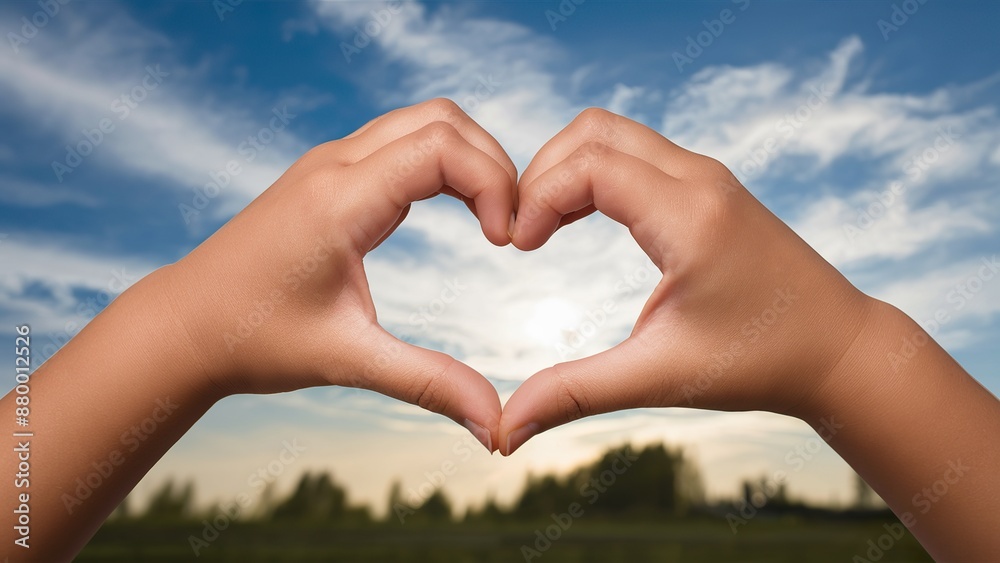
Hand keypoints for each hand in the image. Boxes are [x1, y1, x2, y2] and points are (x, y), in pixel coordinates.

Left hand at [163, 99, 516, 450]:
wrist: (184, 325)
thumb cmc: (254, 339)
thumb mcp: (348, 360)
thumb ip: (428, 383)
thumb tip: (495, 425)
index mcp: (340, 200)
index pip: (442, 147)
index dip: (493, 182)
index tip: (505, 242)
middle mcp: (335, 165)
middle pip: (442, 119)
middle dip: (492, 163)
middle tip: (509, 226)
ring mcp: (329, 163)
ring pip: (423, 122)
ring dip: (468, 158)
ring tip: (491, 218)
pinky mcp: (328, 174)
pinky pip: (400, 141)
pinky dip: (442, 162)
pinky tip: (456, 209)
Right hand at [499, 108, 875, 453]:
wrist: (838, 349)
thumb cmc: (759, 362)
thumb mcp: (661, 377)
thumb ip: (577, 392)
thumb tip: (509, 430)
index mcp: (689, 215)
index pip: (588, 165)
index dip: (537, 197)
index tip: (517, 247)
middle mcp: (700, 179)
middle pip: (594, 130)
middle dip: (543, 171)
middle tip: (522, 231)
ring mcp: (708, 177)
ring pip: (614, 135)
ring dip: (567, 170)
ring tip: (542, 228)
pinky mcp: (709, 187)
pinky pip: (636, 154)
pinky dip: (595, 174)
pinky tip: (577, 221)